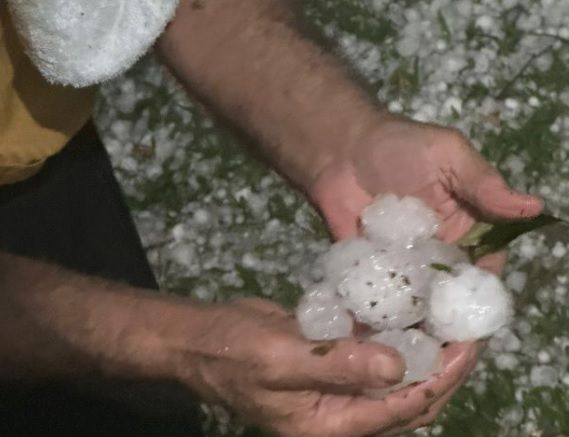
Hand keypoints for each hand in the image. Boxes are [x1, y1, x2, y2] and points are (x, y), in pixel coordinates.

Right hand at [164, 298, 477, 436]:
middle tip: (466, 327)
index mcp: (333, 424)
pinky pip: (370, 347)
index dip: (440, 378)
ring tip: (446, 314)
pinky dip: (391, 329)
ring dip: (420, 344)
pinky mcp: (331, 357)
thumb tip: (400, 365)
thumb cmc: (233, 352)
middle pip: (407, 394)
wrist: (201, 338)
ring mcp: (337, 383)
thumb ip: (338, 365)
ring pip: (393, 369)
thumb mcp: (281, 359)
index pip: (403, 408)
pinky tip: (407, 304)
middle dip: (441, 364)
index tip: (466, 344)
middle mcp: (342, 409)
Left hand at [308, 114, 543, 431]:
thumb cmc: (398, 145)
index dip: (481, 292)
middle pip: (449, 295)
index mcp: (463, 230)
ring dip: (416, 325)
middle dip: (449, 320)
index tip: (474, 316)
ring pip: (416, 304)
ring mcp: (400, 266)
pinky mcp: (367, 271)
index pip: (482, 268)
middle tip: (442, 347)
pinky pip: (378, 299)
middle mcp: (435, 255)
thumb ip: (484, 185)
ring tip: (410, 352)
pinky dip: (379, 318)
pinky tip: (377, 341)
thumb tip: (534, 208)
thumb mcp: (448, 155)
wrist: (339, 149)